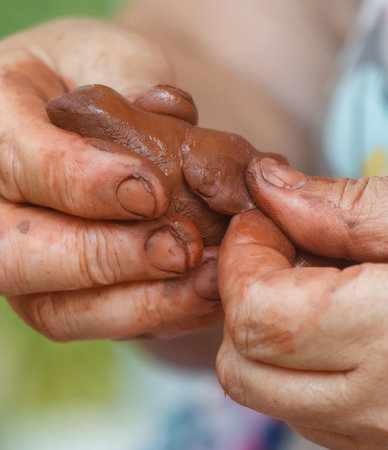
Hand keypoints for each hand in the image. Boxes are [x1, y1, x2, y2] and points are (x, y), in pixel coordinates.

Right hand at [0, 18, 220, 340]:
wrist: (80, 111)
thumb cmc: (88, 76)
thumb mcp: (101, 55)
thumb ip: (127, 85)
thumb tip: (169, 122)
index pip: (21, 166)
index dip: (85, 184)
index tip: (153, 192)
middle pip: (19, 256)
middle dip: (106, 258)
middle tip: (180, 248)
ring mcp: (28, 261)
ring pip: (58, 310)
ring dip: (141, 304)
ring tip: (209, 280)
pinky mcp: (65, 292)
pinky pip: (99, 322)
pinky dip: (157, 318)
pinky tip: (207, 297)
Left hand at [216, 159, 387, 448]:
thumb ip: (336, 205)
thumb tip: (263, 184)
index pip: (256, 317)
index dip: (242, 258)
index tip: (264, 218)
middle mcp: (379, 410)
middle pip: (241, 366)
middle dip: (242, 295)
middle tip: (281, 246)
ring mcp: (374, 435)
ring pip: (261, 388)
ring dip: (262, 327)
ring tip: (310, 280)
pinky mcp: (374, 440)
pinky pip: (298, 404)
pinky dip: (289, 357)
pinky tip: (329, 317)